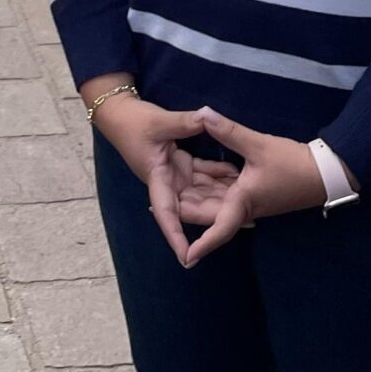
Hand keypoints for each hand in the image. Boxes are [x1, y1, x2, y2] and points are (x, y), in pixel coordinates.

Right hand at [87, 88, 234, 265]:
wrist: (120, 113)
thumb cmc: (133, 122)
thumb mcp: (159, 122)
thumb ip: (184, 122)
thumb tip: (207, 117)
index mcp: (158, 179)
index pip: (167, 214)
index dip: (176, 237)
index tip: (188, 258)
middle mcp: (168, 183)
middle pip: (194, 206)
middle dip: (218, 214)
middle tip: (249, 220)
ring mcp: (176, 174)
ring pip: (203, 191)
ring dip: (223, 194)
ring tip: (250, 197)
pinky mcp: (180, 163)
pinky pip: (204, 174)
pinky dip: (218, 173)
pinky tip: (237, 173)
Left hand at [178, 109, 326, 265]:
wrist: (325, 173)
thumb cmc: (293, 164)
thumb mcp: (258, 145)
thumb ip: (229, 131)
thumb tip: (203, 114)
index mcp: (243, 202)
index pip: (218, 229)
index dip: (201, 244)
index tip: (184, 257)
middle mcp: (244, 207)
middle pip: (208, 214)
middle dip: (184, 211)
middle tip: (154, 205)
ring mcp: (250, 201)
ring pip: (216, 205)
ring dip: (196, 199)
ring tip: (169, 191)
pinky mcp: (255, 193)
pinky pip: (227, 195)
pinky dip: (212, 189)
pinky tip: (198, 176)